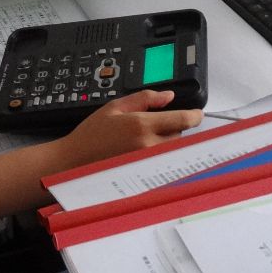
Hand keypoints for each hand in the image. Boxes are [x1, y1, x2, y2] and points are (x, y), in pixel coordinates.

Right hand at [56, 90, 202, 167]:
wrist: (74, 161)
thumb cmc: (91, 135)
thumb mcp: (116, 107)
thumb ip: (145, 99)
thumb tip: (168, 96)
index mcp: (141, 125)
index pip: (182, 120)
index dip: (194, 116)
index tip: (197, 114)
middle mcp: (148, 146)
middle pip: (180, 136)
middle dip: (174, 128)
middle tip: (155, 126)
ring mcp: (147, 164)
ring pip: (173, 151)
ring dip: (168, 144)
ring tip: (145, 141)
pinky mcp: (144, 175)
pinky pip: (162, 164)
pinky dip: (160, 158)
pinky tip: (143, 154)